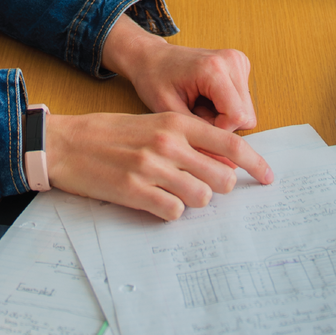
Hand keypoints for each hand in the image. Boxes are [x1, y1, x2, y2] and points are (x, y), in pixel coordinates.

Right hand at [46, 110, 273, 219]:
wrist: (66, 143)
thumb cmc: (110, 134)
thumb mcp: (152, 124)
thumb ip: (186, 140)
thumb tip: (222, 163)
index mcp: (175, 122)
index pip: (230, 143)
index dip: (255, 163)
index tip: (269, 177)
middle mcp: (168, 143)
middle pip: (222, 177)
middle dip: (218, 187)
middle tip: (202, 186)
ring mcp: (152, 168)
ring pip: (202, 198)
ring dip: (193, 200)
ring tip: (172, 192)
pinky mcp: (135, 192)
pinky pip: (174, 212)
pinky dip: (170, 211)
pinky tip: (155, 201)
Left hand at [102, 16, 257, 130]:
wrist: (151, 57)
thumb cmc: (155, 79)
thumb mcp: (168, 111)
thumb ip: (198, 136)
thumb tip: (223, 163)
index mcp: (214, 69)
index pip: (238, 117)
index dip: (219, 131)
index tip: (195, 124)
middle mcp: (232, 61)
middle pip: (247, 116)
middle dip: (222, 125)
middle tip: (195, 114)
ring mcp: (238, 61)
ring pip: (247, 112)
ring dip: (224, 117)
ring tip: (198, 105)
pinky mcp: (240, 65)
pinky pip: (243, 103)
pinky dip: (226, 108)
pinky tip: (205, 99)